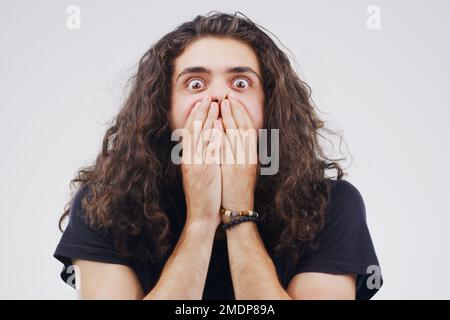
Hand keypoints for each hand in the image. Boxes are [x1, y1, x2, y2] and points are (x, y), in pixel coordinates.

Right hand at [181, 95, 221, 227]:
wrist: (201, 214)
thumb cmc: (202, 194)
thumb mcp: (197, 173)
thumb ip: (199, 158)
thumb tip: (205, 143)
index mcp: (187, 158)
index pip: (189, 132)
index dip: (195, 116)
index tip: (202, 103)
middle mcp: (189, 158)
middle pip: (193, 129)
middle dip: (201, 112)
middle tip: (208, 96)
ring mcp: (196, 163)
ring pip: (200, 135)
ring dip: (207, 118)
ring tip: (213, 103)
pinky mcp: (204, 170)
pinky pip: (208, 147)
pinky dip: (213, 133)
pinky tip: (218, 123)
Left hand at [218, 93, 257, 210]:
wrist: (238, 209)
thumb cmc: (238, 189)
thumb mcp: (243, 168)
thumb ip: (240, 152)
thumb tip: (234, 136)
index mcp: (252, 155)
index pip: (249, 128)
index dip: (242, 113)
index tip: (234, 100)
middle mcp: (249, 156)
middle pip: (244, 127)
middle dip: (236, 110)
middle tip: (228, 95)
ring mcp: (242, 162)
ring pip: (238, 134)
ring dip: (231, 117)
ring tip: (222, 103)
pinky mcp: (233, 169)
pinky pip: (229, 147)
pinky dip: (224, 133)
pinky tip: (218, 123)